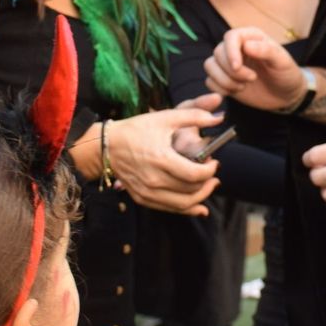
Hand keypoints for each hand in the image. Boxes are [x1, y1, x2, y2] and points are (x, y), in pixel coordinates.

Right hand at [106, 102, 223, 214]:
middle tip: (214, 173)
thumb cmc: (136, 130)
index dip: (210, 170)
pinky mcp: (142, 198)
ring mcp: (147, 192)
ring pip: (182, 205)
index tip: (215, 162)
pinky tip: (199, 206)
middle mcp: (154, 180)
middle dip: (208, 183)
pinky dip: (186, 209)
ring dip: (201, 198)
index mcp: (161, 159)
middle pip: (191, 191)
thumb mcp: (164, 118)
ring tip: (209, 186)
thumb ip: (194, 116)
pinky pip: (169, 209)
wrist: (106, 146)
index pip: (194, 174)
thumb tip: (218, 118)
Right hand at [204, 26, 304, 111]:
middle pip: (218, 52)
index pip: (231, 37)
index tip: (237, 67)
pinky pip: (209, 81)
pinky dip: (220, 88)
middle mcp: (236, 48)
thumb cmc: (286, 74)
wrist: (286, 95)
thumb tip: (246, 45)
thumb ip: (266, 51)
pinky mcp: (224, 79)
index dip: (230, 51)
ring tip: (244, 86)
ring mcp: (228, 64)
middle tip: (252, 79)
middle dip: (232, 71)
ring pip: (210, 66)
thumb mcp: (282, 61)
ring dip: (225, 80)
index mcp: (250, 37)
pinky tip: (236, 91)